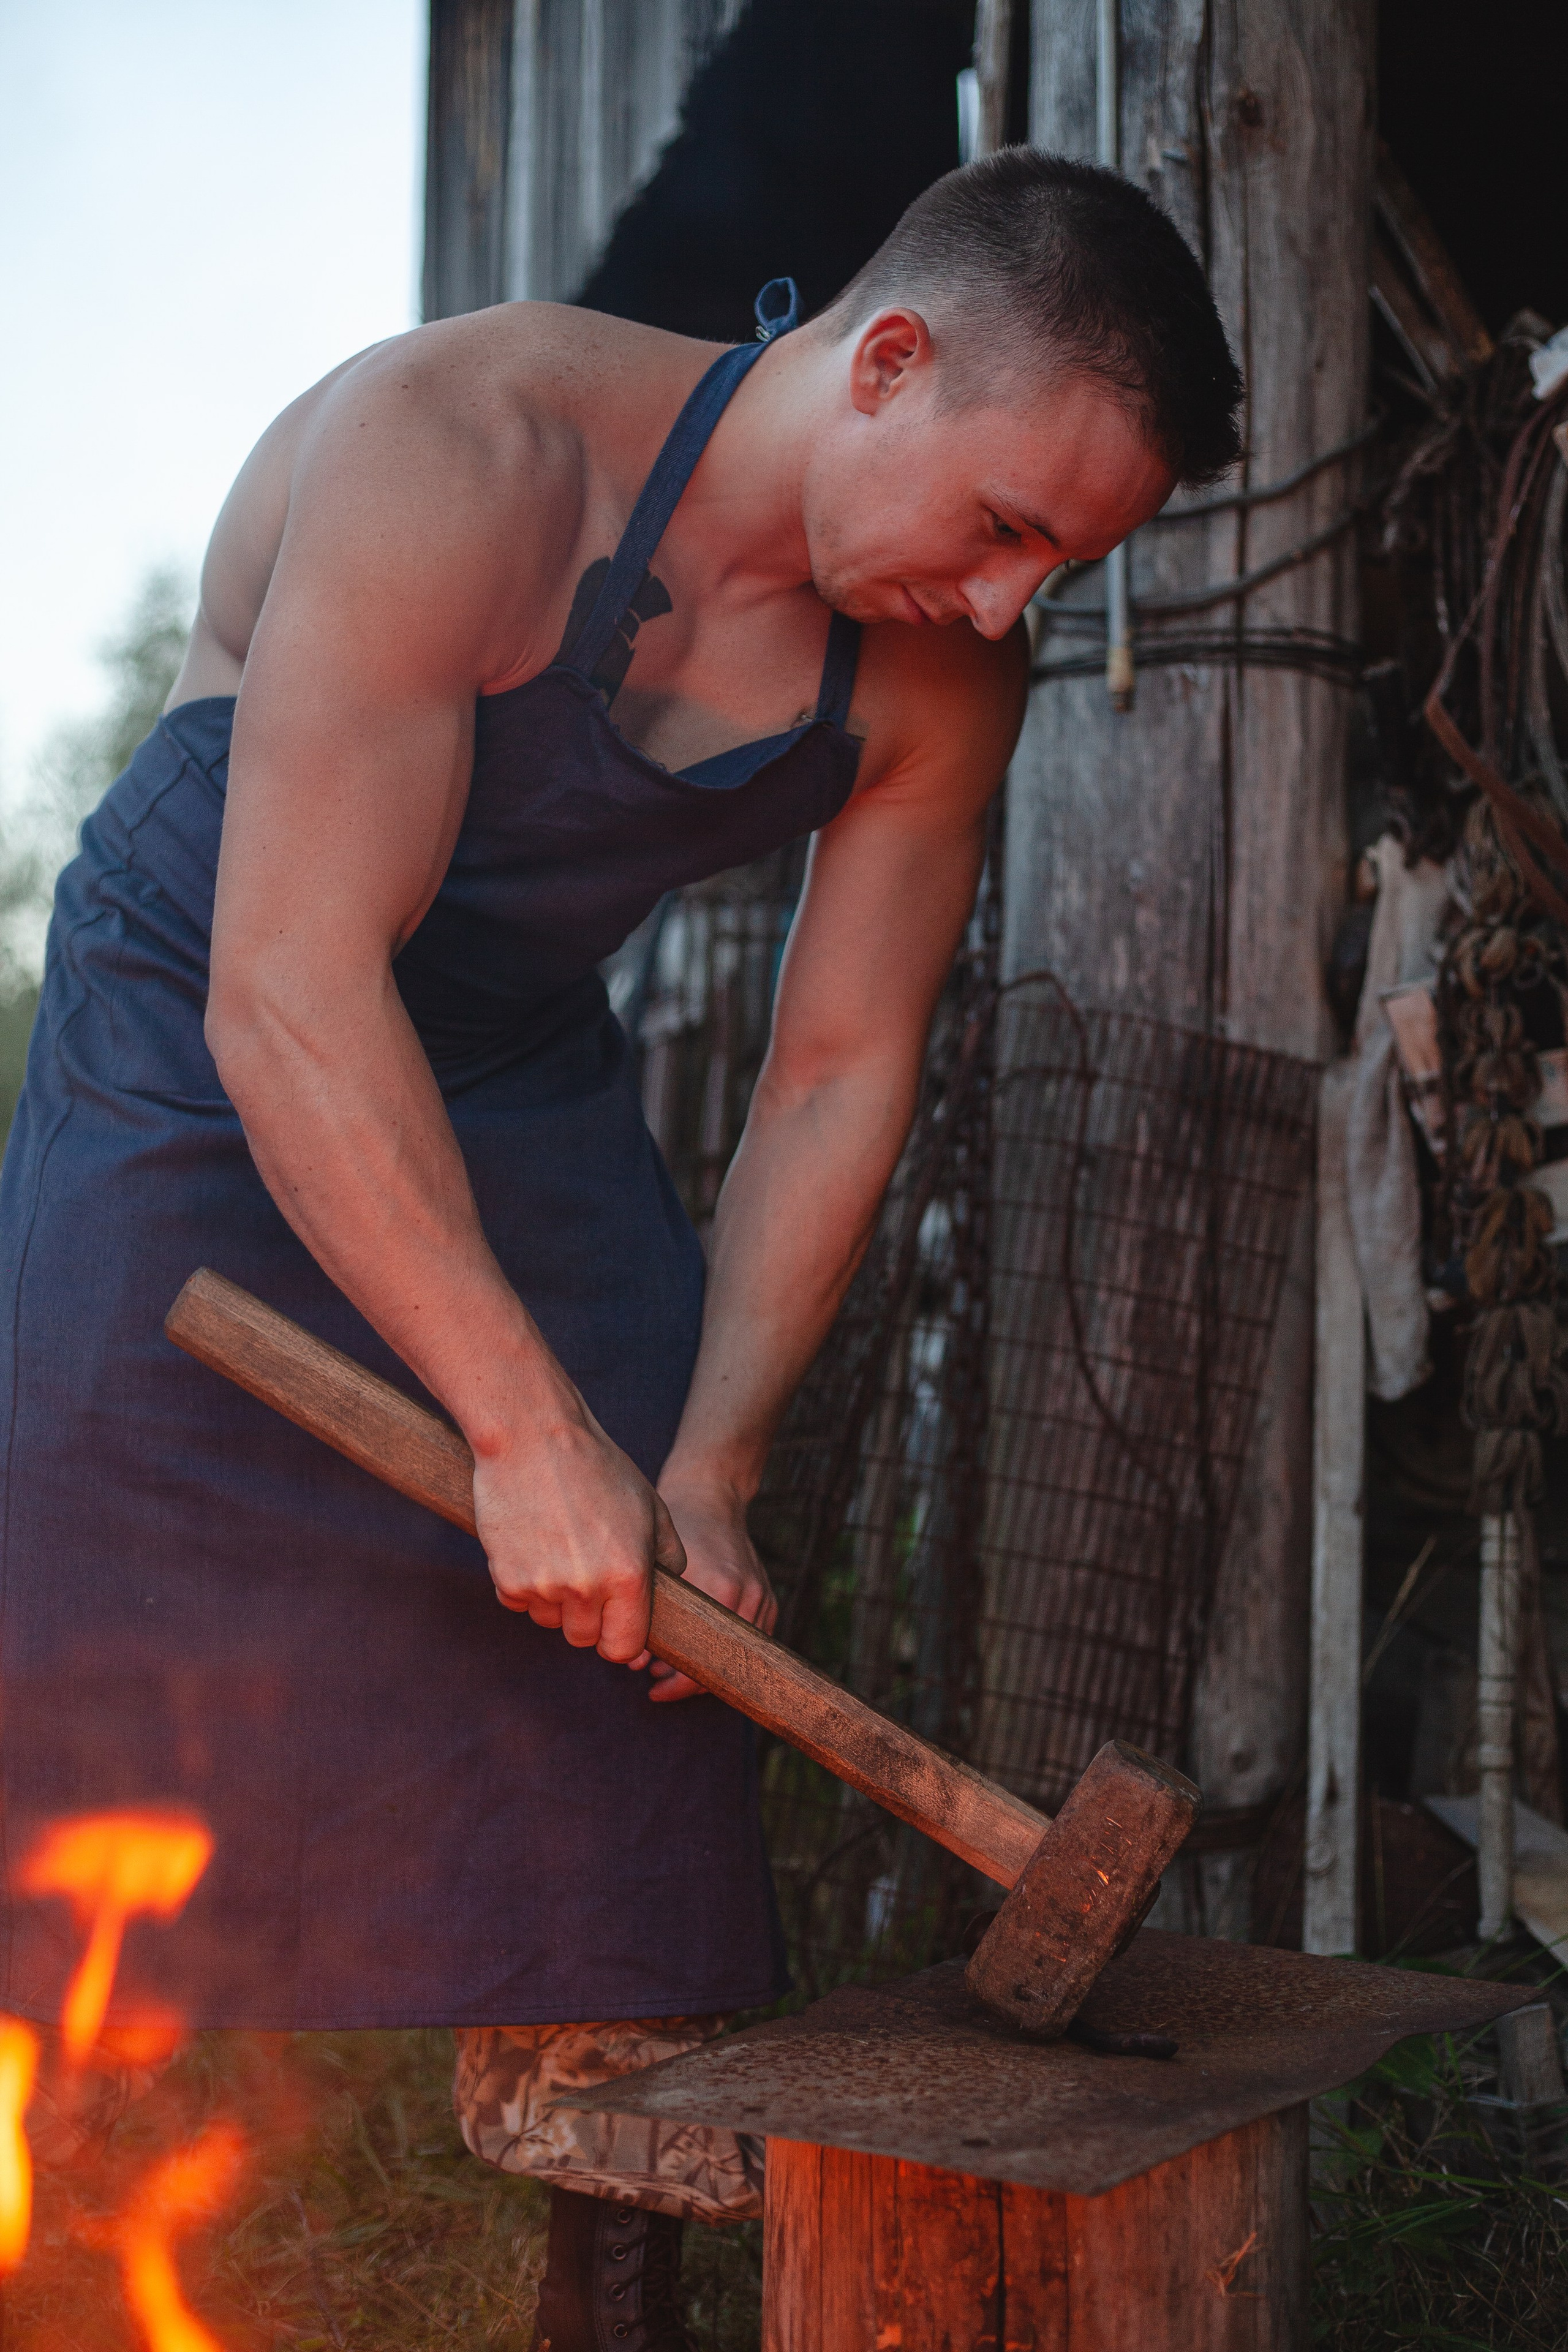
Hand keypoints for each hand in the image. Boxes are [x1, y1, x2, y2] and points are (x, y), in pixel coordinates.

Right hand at [471, 1409, 685, 1664]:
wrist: (532, 1436)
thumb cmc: (598, 1467)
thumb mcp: (652, 1507)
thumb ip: (670, 1557)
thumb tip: (671, 1592)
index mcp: (629, 1575)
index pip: (624, 1649)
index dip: (620, 1637)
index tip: (615, 1620)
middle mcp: (587, 1588)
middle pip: (584, 1639)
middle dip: (586, 1616)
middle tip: (585, 1573)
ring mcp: (543, 1586)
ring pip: (550, 1621)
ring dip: (555, 1599)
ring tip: (558, 1549)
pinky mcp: (506, 1577)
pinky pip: (518, 1602)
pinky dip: (523, 1583)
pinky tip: (533, 1544)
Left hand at [642, 1474, 777, 1702]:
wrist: (710, 1496)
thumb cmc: (678, 1528)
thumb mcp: (656, 1570)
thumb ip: (648, 1617)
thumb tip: (635, 1666)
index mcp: (721, 1588)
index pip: (705, 1659)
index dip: (679, 1684)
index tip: (654, 1689)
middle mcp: (748, 1597)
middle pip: (723, 1665)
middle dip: (688, 1680)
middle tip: (656, 1678)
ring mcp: (763, 1598)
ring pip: (739, 1658)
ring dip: (706, 1666)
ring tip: (672, 1663)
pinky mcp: (769, 1599)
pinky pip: (749, 1642)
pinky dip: (724, 1652)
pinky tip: (697, 1647)